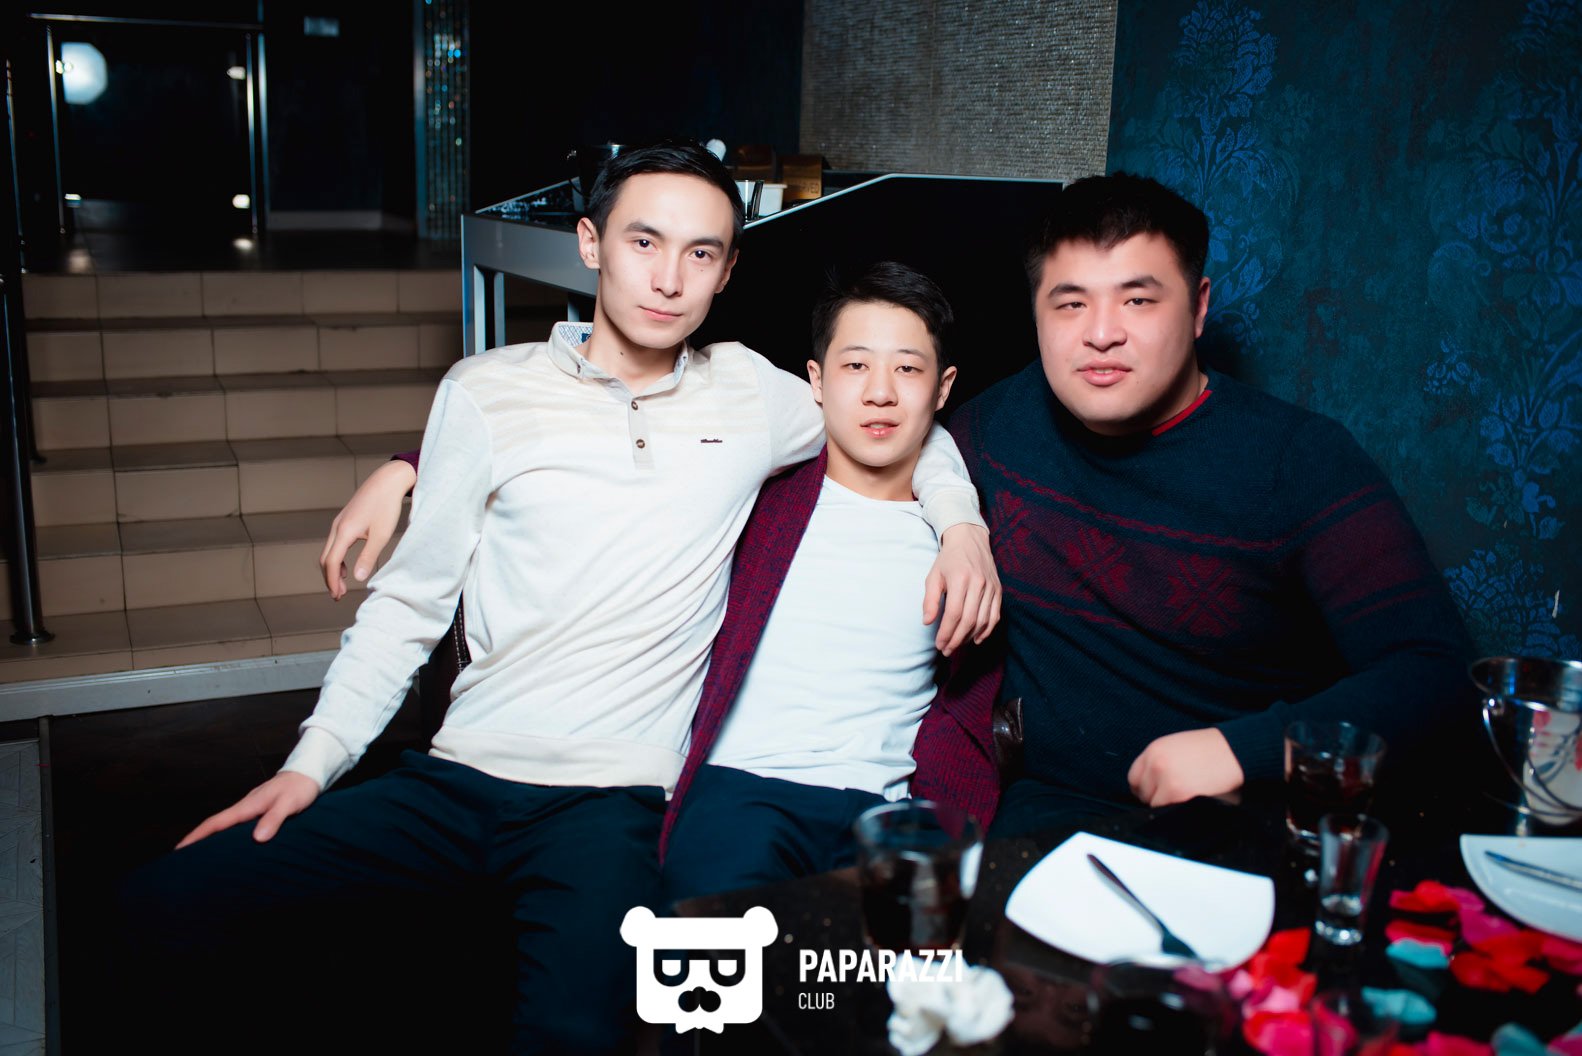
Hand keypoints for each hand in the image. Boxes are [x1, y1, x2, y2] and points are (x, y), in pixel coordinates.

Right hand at [176, 771, 320, 847]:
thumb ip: (274, 819)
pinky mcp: (259, 812)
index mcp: (247, 806)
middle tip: (182, 861)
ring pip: (225, 827)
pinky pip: (237, 827)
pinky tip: (229, 848)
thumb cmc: (299, 788)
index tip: (179, 849)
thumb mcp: (288, 804)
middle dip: (197, 841)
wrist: (308, 773)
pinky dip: (228, 837)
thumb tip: (257, 838)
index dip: (196, 836)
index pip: (216, 822)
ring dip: (211, 840)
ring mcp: (251, 809)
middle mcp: (245, 808)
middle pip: (215, 826)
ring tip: (201, 859)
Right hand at [320, 460, 415, 598]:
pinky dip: (337, 559)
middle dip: (329, 579)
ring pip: (329, 551)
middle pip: (325, 559)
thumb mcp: (381, 535)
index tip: (338, 596)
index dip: (332, 581)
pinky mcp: (345, 521)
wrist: (387, 481)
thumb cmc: (386, 506)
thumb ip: (368, 557)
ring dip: (332, 570)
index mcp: (344, 532)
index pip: (331, 563)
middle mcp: (337, 527)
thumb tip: (359, 578)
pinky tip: (346, 568)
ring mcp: (339, 523)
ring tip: (342, 586)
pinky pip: (335, 544)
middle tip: (338, 596)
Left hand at [924, 523, 1001, 655]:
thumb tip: (927, 622)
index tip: (939, 644)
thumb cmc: (948, 559)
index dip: (946, 632)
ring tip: (957, 645)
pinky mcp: (998, 590)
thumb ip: (930, 599)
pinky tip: (975, 639)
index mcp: (960, 579)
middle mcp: (979, 583)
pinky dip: (986, 630)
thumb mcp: (933, 576)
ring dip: (969, 637)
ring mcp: (991, 587)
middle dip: (956, 639)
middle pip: (969, 620)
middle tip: (946, 650)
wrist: (970, 540)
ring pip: (983, 620)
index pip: (954, 613)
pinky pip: (995, 616)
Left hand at [1127, 728, 1243, 807]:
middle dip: (1154, 797)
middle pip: (1141, 793)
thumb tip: (1146, 787)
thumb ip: (1158, 762)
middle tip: (1173, 797)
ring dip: (1165, 805)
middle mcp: (1156, 764)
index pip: (1133, 777)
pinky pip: (1166, 811)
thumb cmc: (1211, 750)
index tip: (1154, 793)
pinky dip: (1175, 812)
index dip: (1144, 787)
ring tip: (1183, 800)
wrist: (1236, 751)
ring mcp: (1166, 780)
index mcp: (1154, 750)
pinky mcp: (1178, 794)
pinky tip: (1189, 804)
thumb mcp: (1176, 747)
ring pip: (1153, 804)